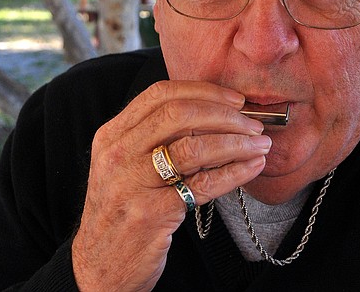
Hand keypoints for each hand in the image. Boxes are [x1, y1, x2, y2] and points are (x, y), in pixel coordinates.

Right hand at [71, 81, 269, 290]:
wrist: (99, 268)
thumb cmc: (122, 212)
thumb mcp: (125, 168)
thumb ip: (156, 139)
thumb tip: (214, 115)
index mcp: (111, 136)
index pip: (161, 94)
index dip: (204, 91)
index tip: (235, 99)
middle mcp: (117, 154)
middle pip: (179, 114)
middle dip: (224, 114)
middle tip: (253, 122)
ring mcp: (132, 183)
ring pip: (194, 147)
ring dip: (236, 142)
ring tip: (260, 144)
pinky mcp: (151, 213)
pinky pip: (203, 185)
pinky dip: (234, 172)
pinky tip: (252, 167)